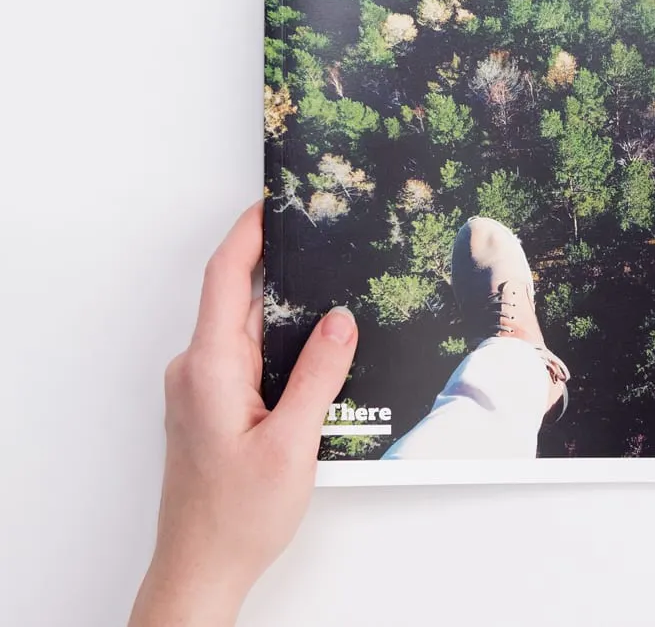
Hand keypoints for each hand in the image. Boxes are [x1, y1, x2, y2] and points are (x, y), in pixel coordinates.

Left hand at [130, 202, 358, 626]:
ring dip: (285, 311)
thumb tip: (340, 318)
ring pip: (246, 329)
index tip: (275, 201)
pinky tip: (317, 352)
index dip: (250, 232)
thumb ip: (319, 374)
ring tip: (335, 294)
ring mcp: (201, 388)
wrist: (201, 568)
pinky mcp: (211, 405)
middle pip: (238, 297)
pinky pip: (246, 356)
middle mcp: (198, 369)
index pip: (226, 277)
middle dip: (281, 266)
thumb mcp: (295, 442)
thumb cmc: (237, 515)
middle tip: (326, 239)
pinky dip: (279, 343)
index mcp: (210, 368)